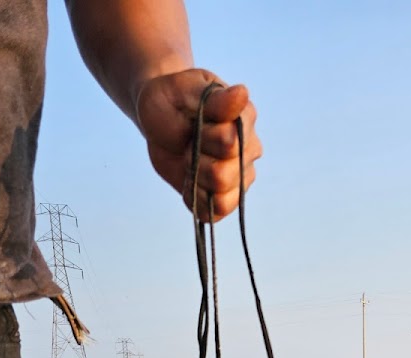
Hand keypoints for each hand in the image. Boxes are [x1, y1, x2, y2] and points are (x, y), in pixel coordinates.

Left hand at [136, 68, 261, 220]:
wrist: (160, 116)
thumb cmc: (173, 100)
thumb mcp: (186, 90)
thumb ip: (216, 98)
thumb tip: (242, 93)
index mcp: (245, 120)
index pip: (230, 144)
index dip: (203, 138)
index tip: (194, 122)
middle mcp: (250, 151)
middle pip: (224, 176)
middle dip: (196, 161)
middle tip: (189, 143)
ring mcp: (241, 177)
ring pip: (222, 199)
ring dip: (196, 181)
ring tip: (190, 161)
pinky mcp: (226, 198)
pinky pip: (214, 215)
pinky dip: (195, 200)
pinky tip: (189, 181)